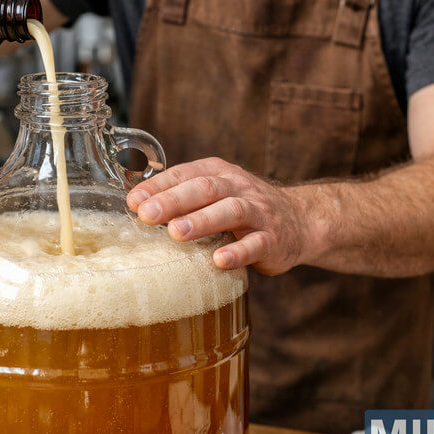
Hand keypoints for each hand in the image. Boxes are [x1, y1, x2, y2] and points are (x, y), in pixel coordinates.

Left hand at [126, 158, 313, 273]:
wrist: (300, 221)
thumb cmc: (242, 208)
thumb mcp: (214, 193)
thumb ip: (181, 196)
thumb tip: (134, 204)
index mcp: (218, 173)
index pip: (185, 174)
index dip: (158, 186)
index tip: (133, 201)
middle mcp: (238, 188)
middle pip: (205, 188)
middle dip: (174, 200)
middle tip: (147, 214)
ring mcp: (258, 213)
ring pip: (230, 211)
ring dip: (202, 221)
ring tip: (176, 233)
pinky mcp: (273, 240)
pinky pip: (256, 244)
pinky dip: (238, 252)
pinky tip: (219, 260)